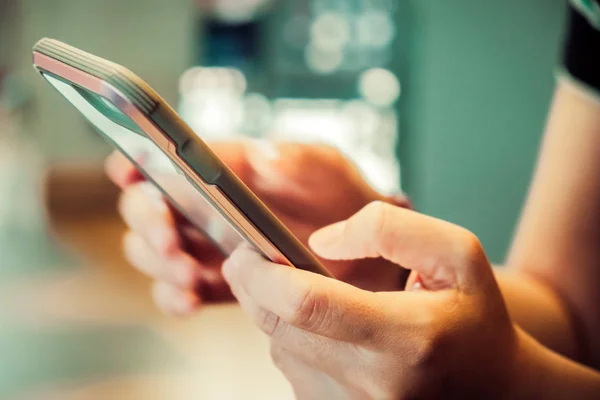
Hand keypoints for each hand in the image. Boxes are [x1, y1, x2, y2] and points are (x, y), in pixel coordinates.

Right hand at [105, 140, 409, 314]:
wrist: (363, 250)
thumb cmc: (340, 198)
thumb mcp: (327, 168)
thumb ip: (297, 158)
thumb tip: (263, 156)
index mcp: (221, 168)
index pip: (163, 158)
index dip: (136, 161)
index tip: (130, 171)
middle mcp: (203, 205)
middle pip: (145, 210)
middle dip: (150, 223)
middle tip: (172, 238)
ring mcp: (207, 247)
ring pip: (153, 253)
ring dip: (160, 262)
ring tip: (189, 270)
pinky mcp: (217, 283)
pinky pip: (178, 291)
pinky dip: (175, 296)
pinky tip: (192, 299)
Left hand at [222, 201, 518, 398]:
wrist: (488, 388)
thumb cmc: (471, 316)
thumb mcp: (456, 254)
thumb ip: (389, 230)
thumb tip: (321, 242)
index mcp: (408, 338)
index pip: (310, 305)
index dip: (264, 274)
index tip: (245, 250)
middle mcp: (374, 385)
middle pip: (281, 327)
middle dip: (256, 287)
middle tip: (256, 258)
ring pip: (280, 347)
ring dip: (281, 313)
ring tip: (315, 296)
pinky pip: (292, 368)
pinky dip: (295, 339)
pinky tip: (327, 329)